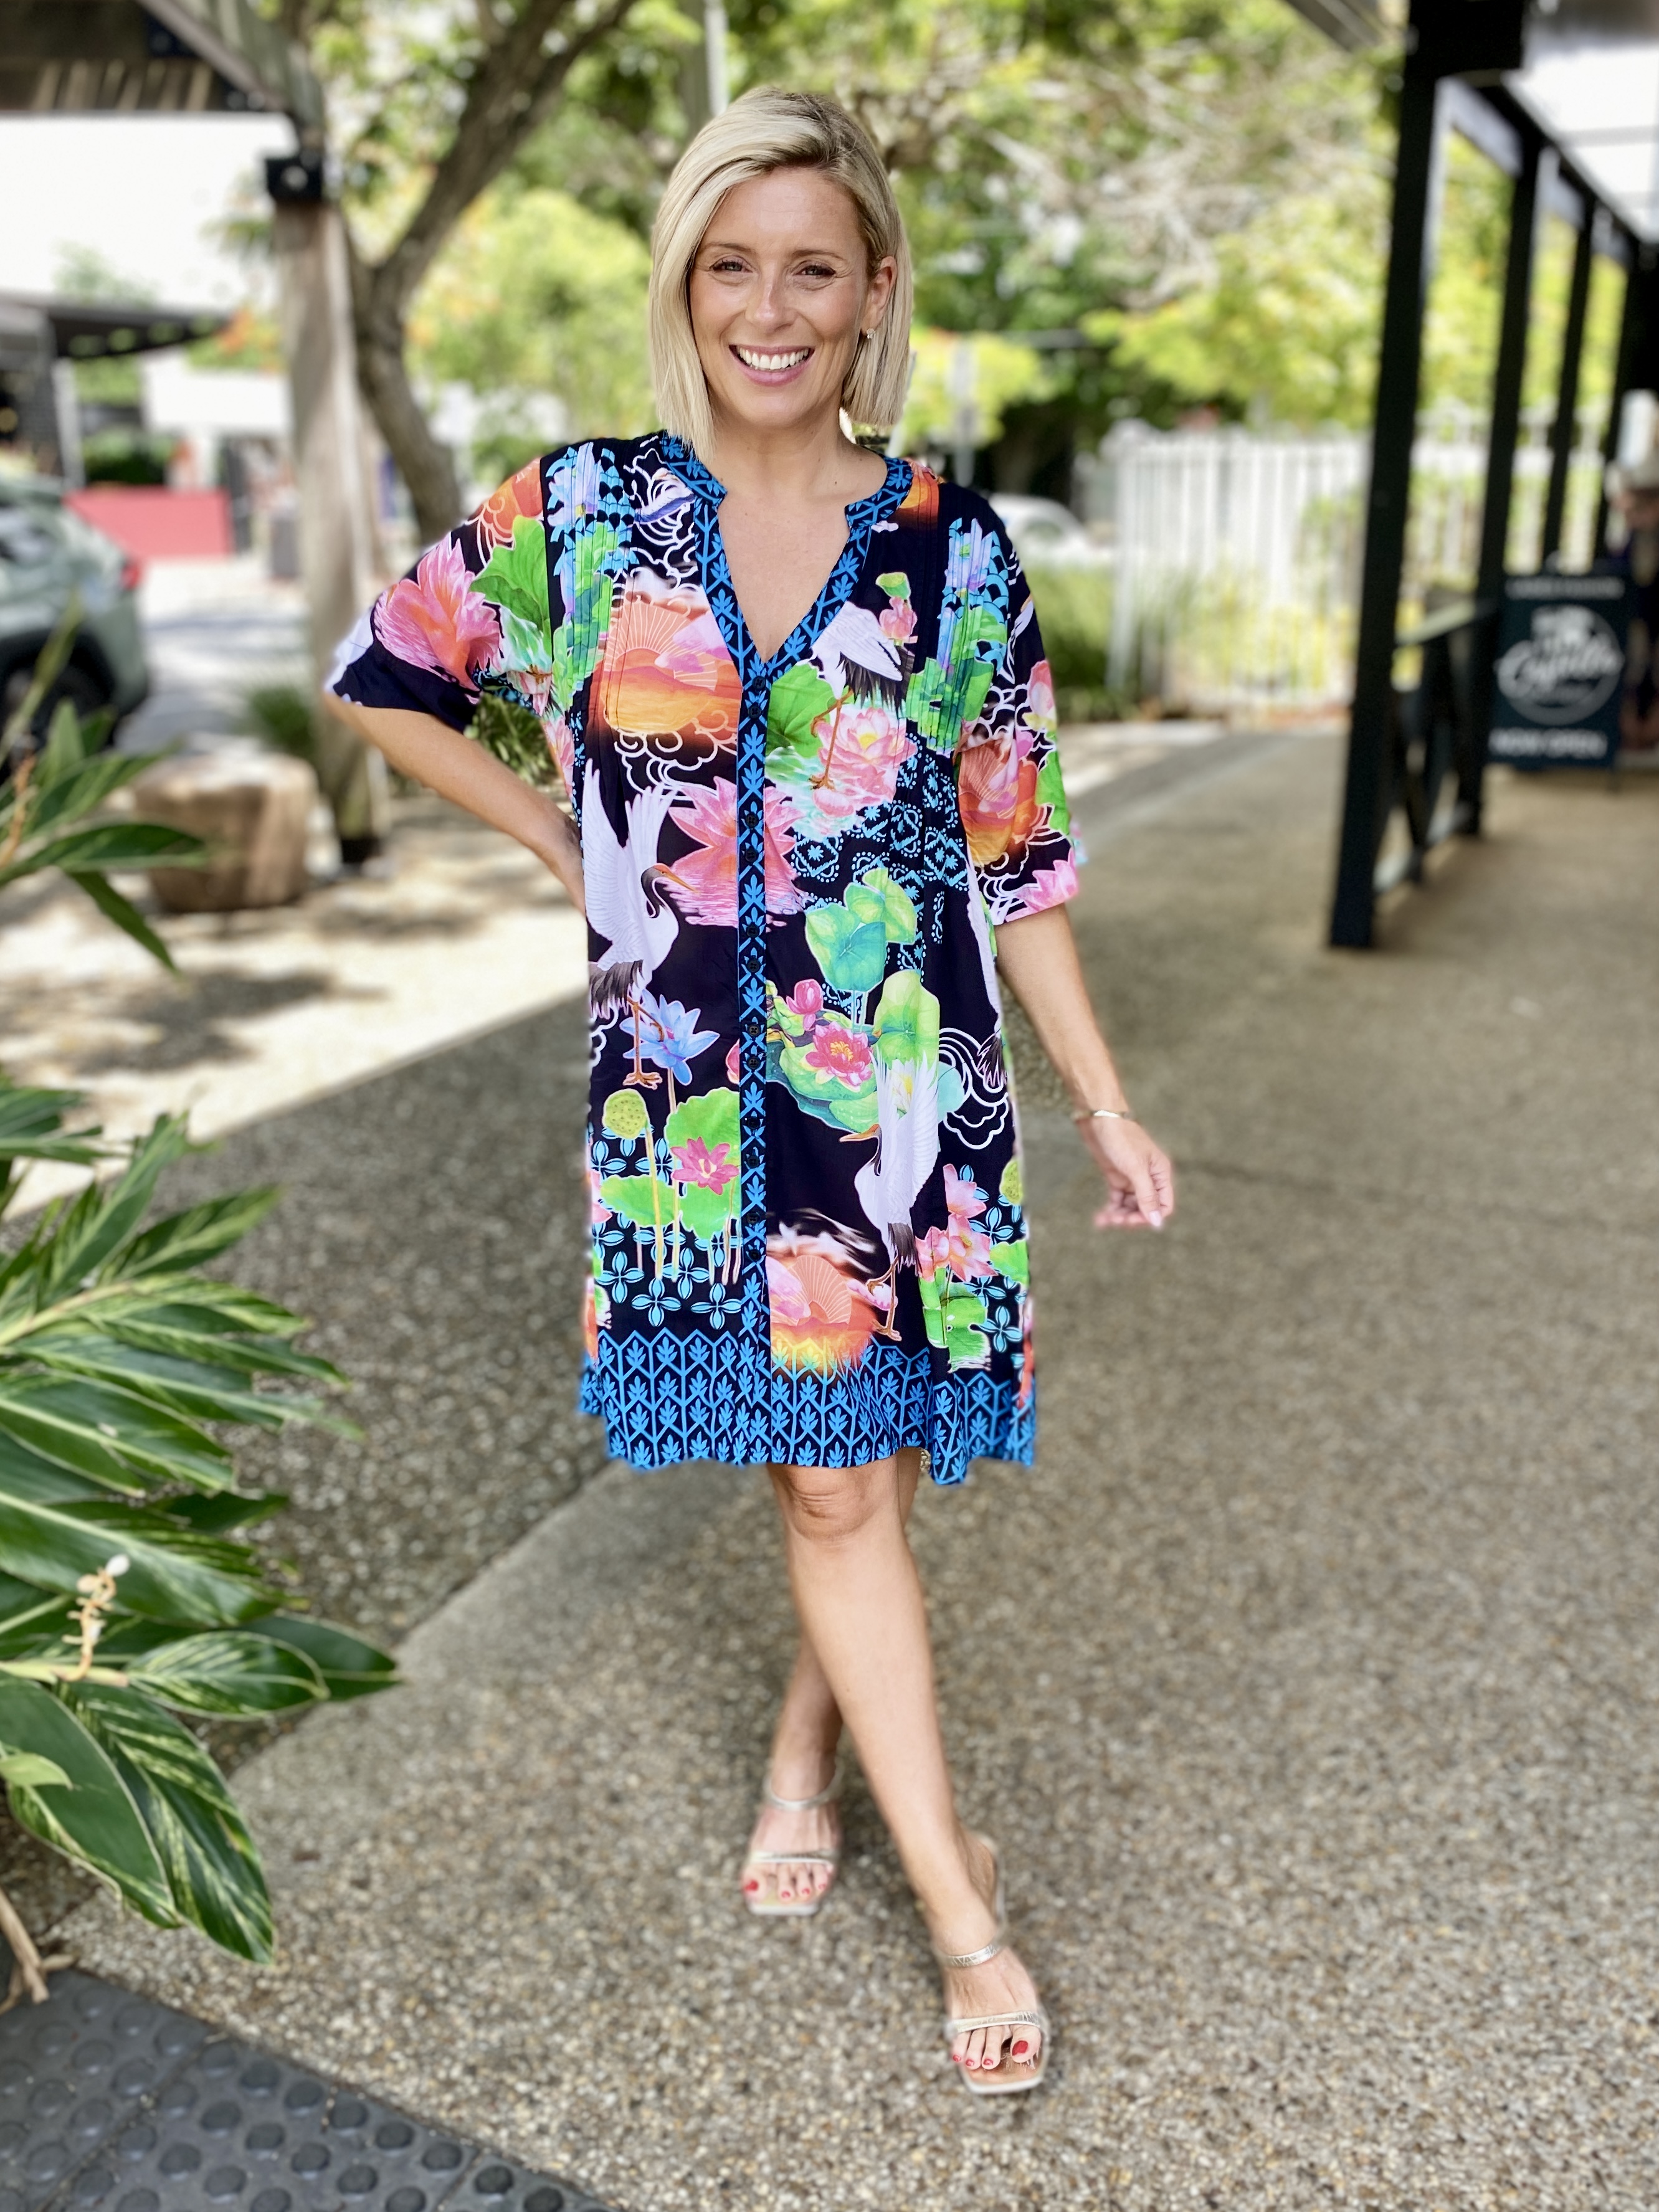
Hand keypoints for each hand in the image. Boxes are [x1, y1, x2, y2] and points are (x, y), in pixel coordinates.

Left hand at [1079, 1116, 1175, 1231]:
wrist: (1098, 1118)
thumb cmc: (1121, 1138)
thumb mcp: (1136, 1168)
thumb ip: (1147, 1196)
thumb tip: (1157, 1222)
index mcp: (1161, 1173)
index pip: (1164, 1205)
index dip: (1151, 1217)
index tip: (1133, 1221)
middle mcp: (1149, 1178)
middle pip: (1146, 1208)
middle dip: (1132, 1217)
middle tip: (1116, 1221)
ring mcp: (1132, 1179)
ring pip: (1130, 1206)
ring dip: (1120, 1216)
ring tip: (1105, 1220)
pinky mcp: (1117, 1178)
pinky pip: (1117, 1200)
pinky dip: (1110, 1209)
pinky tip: (1100, 1218)